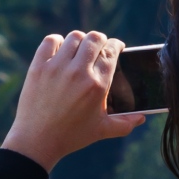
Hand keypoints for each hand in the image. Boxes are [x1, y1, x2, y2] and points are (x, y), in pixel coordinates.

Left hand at [0, 31, 145, 171]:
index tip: (116, 47)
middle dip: (100, 40)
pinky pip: (50, 41)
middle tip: (98, 48)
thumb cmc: (71, 136)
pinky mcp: (38, 67)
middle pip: (95, 38)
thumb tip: (142, 117)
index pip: (112, 52)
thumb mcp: (101, 130)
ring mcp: (56, 67)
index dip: (116, 45)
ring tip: (80, 50)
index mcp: (97, 85)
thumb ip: (125, 123)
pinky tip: (60, 51)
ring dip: (80, 41)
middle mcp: (78, 72)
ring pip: (74, 37)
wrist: (36, 141)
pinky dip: (57, 42)